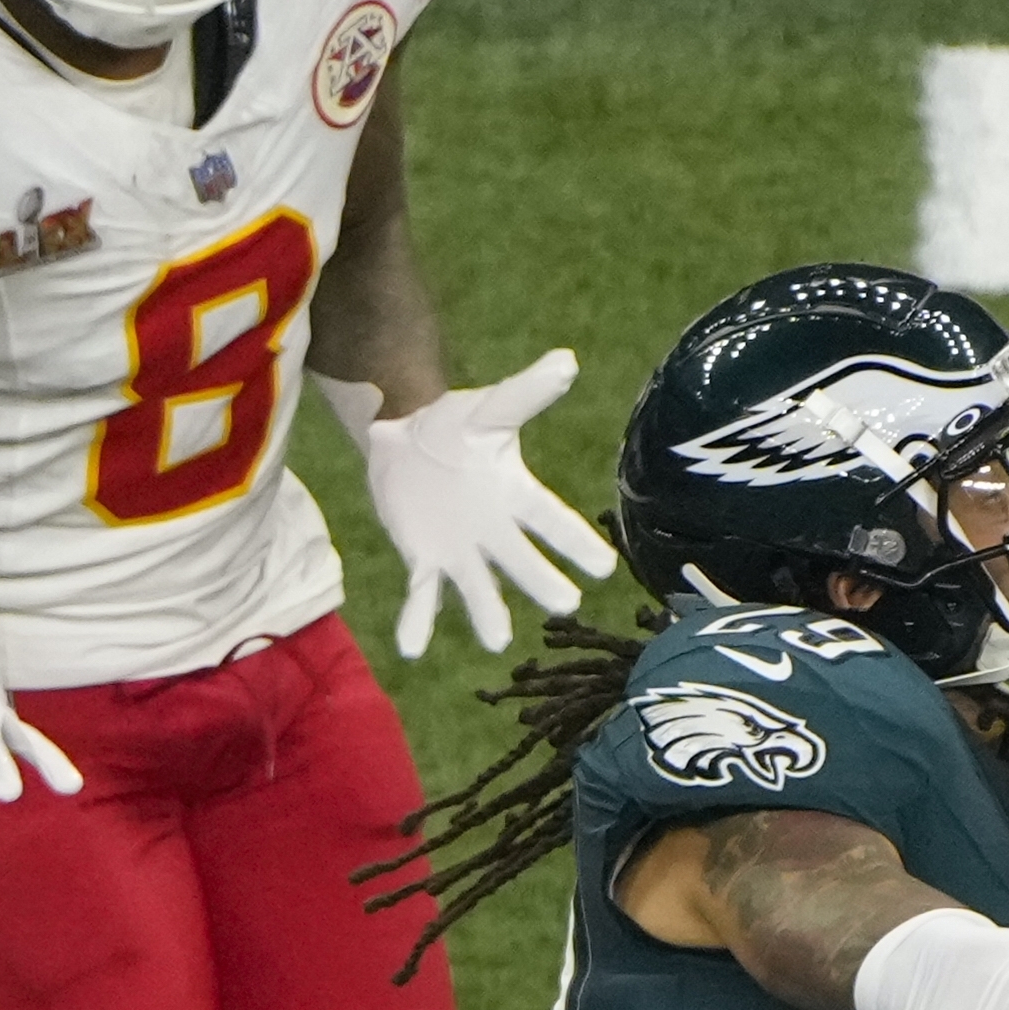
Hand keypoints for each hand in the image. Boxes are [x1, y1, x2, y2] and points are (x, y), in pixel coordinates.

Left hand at [346, 350, 620, 657]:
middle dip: (541, 581)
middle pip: (521, 560)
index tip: (603, 567)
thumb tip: (566, 360)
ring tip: (497, 643)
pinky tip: (412, 649)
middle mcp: (495, 532)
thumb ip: (524, 391)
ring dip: (487, 613)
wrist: (405, 442)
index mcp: (514, 495)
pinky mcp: (425, 561)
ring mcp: (461, 552)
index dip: (574, 542)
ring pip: (479, 587)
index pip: (550, 520)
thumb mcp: (488, 407)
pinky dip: (418, 621)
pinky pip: (424, 596)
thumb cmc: (456, 423)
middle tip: (565, 607)